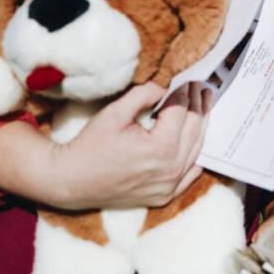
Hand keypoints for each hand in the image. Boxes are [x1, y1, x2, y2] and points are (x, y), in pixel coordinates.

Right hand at [42, 82, 209, 209]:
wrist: (70, 181)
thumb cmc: (90, 146)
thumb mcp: (115, 112)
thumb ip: (144, 94)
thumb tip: (166, 85)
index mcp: (161, 148)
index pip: (182, 111)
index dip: (185, 91)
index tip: (187, 77)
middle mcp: (171, 169)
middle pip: (194, 128)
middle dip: (198, 104)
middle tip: (199, 86)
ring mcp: (169, 186)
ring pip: (197, 149)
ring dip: (201, 125)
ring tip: (203, 105)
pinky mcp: (164, 195)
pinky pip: (191, 173)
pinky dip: (197, 153)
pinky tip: (199, 138)